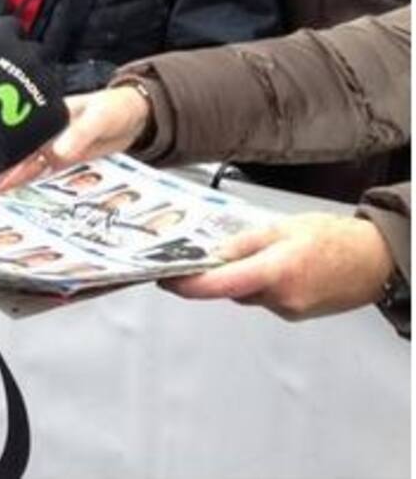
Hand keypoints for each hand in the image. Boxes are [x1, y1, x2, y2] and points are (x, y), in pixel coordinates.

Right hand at [0, 15, 66, 212]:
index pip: (12, 26)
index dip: (9, 38)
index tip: (6, 48)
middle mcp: (27, 56)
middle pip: (34, 52)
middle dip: (25, 66)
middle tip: (9, 87)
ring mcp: (45, 82)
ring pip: (46, 81)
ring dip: (35, 91)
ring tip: (14, 111)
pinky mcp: (56, 109)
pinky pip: (54, 108)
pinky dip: (43, 117)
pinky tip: (23, 126)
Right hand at [0, 86, 149, 191]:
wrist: (137, 116)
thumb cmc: (116, 108)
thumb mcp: (100, 117)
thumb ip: (80, 134)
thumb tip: (57, 154)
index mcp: (47, 115)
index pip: (21, 137)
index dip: (5, 153)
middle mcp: (45, 132)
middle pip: (17, 152)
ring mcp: (53, 146)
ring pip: (25, 164)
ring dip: (8, 177)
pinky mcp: (62, 160)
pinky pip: (41, 172)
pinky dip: (26, 180)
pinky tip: (10, 190)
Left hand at [162, 213, 394, 321]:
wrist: (376, 260)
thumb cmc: (337, 239)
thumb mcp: (283, 227)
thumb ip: (244, 242)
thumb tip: (214, 253)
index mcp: (274, 273)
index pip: (218, 285)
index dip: (187, 284)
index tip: (166, 278)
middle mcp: (280, 298)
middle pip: (230, 289)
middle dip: (221, 272)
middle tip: (215, 251)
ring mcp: (289, 309)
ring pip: (248, 293)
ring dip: (245, 276)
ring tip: (267, 252)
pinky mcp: (296, 313)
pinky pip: (266, 298)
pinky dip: (263, 283)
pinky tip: (281, 266)